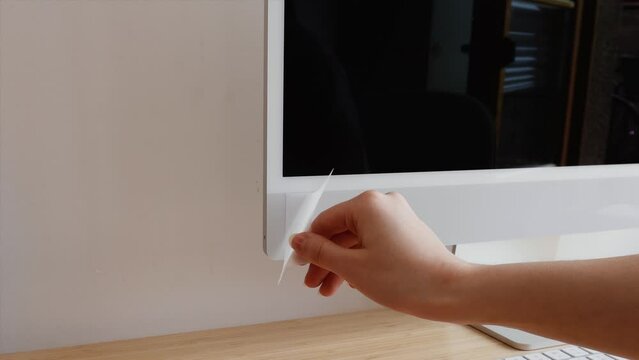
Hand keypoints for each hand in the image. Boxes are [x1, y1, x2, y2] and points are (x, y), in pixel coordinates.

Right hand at [292, 191, 471, 320]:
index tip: (301, 263)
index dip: (309, 246)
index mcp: (368, 205)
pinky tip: (351, 280)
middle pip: (340, 231)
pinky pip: (372, 242)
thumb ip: (320, 252)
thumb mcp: (352, 267)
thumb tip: (300, 242)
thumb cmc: (411, 278)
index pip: (325, 221)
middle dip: (325, 259)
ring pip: (356, 239)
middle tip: (314, 280)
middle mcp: (383, 205)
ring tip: (330, 287)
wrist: (449, 291)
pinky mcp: (404, 230)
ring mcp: (396, 217)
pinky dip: (359, 260)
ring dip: (341, 263)